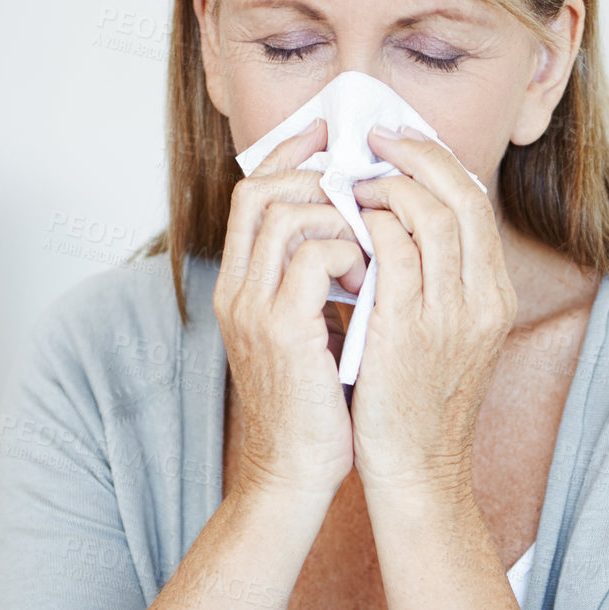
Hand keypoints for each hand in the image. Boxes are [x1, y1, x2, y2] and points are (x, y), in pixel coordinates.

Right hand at [213, 116, 367, 502]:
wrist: (293, 474)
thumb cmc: (312, 408)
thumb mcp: (308, 331)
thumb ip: (316, 282)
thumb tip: (356, 233)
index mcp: (239, 285)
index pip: (251, 192)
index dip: (290, 155)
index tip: (330, 135)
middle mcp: (236, 289)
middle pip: (261, 190)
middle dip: (317, 174)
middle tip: (363, 184)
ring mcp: (253, 308)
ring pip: (290, 215)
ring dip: (342, 220)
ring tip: (372, 252)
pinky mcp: (281, 331)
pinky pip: (314, 257)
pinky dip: (350, 255)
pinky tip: (371, 283)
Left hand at [349, 125, 517, 495]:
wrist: (417, 469)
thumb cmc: (416, 403)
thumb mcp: (445, 335)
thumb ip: (434, 283)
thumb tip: (397, 225)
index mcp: (493, 296)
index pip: (476, 203)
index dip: (438, 163)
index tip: (401, 143)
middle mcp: (482, 298)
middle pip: (461, 193)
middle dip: (416, 155)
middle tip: (374, 139)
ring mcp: (451, 313)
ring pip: (428, 212)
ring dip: (386, 185)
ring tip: (353, 179)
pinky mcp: (411, 329)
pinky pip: (391, 249)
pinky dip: (367, 224)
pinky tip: (343, 223)